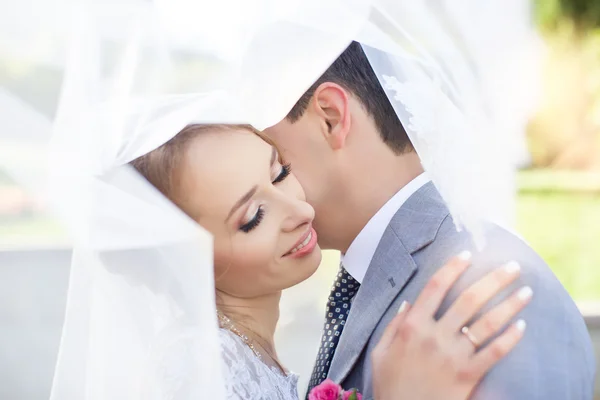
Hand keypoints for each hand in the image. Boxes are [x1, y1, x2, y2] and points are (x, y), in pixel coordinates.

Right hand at [371, 252, 530, 399]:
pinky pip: (493, 353)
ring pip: (486, 323)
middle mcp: (434, 336)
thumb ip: (393, 325)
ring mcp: (452, 356)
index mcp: (411, 326)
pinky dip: (509, 338)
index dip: (452, 268)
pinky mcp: (467, 375)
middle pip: (468, 299)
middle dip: (493, 280)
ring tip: (527, 292)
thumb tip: (409, 303)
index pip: (435, 287)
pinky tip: (522, 326)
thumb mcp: (380, 352)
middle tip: (513, 266)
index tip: (467, 254)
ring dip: (509, 305)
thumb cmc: (390, 385)